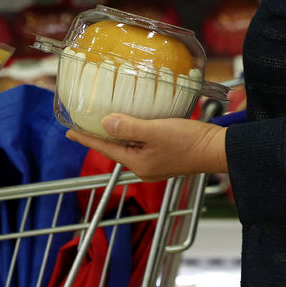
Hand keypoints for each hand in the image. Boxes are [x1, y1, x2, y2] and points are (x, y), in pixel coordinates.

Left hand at [65, 113, 227, 181]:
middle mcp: (144, 167)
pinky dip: (135, 132)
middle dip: (101, 136)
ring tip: (107, 119)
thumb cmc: (188, 141)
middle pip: (116, 148)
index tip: (68, 132)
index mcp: (138, 163)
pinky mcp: (166, 156)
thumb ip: (129, 127)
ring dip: (119, 132)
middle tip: (86, 121)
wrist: (217, 149)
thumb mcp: (155, 131)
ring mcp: (155, 163)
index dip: (86, 138)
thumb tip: (105, 123)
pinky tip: (135, 121)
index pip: (105, 148)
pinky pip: (142, 143)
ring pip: (130, 145)